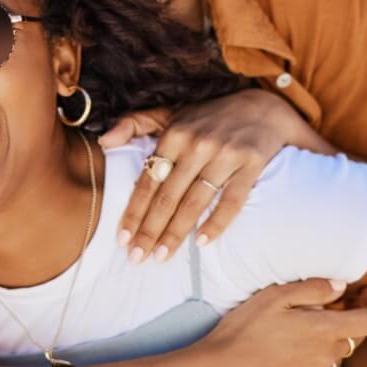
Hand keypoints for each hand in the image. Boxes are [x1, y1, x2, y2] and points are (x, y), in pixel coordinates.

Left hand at [104, 89, 332, 261]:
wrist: (263, 109)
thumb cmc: (208, 118)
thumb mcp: (170, 114)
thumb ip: (134, 124)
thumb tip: (103, 142)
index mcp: (174, 134)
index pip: (148, 180)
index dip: (133, 212)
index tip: (121, 239)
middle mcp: (197, 144)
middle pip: (168, 196)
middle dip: (149, 230)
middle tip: (136, 258)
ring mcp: (225, 154)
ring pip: (195, 201)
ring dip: (176, 233)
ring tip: (161, 256)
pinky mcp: (251, 164)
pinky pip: (232, 200)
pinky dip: (217, 222)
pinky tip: (202, 242)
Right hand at [194, 281, 366, 366]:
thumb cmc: (245, 330)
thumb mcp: (275, 296)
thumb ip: (314, 289)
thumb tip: (341, 287)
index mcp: (326, 332)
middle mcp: (328, 358)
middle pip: (354, 337)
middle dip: (347, 319)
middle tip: (326, 303)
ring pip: (332, 354)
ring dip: (325, 339)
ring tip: (297, 326)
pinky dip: (308, 356)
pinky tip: (282, 348)